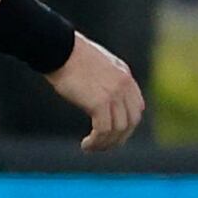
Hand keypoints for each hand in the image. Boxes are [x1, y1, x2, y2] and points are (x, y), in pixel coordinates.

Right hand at [47, 34, 145, 150]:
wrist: (60, 49)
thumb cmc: (71, 56)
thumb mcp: (98, 66)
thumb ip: (107, 80)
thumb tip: (102, 99)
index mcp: (125, 76)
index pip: (137, 108)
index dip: (128, 125)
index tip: (114, 134)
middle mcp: (124, 86)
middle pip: (131, 122)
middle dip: (118, 139)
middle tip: (103, 146)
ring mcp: (114, 94)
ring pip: (118, 130)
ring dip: (105, 144)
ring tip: (91, 148)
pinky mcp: (100, 102)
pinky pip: (104, 130)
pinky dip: (96, 142)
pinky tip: (86, 144)